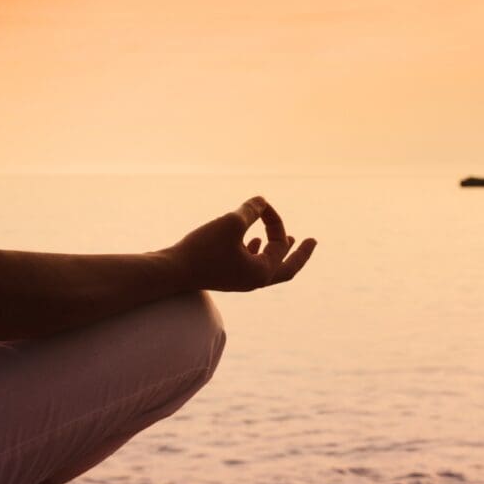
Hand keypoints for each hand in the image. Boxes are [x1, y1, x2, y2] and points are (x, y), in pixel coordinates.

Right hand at [171, 196, 316, 291]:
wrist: (170, 272)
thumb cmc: (202, 249)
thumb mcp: (231, 223)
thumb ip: (250, 210)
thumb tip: (262, 201)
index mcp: (262, 273)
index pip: (280, 244)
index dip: (275, 220)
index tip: (261, 205)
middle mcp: (254, 281)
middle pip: (286, 269)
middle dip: (300, 253)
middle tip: (313, 242)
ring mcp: (239, 281)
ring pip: (267, 267)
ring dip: (277, 251)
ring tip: (288, 238)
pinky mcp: (224, 276)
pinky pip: (250, 265)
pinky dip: (256, 252)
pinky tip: (252, 242)